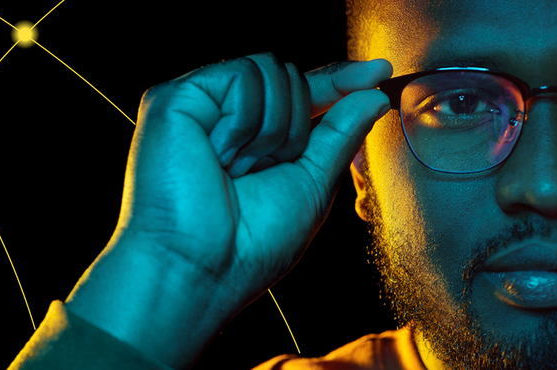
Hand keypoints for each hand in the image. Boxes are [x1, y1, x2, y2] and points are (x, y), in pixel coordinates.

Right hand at [118, 51, 390, 306]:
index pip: (303, 95)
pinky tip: (220, 155)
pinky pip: (240, 76)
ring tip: (237, 168)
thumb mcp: (313, 184)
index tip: (380, 72)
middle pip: (291, 77)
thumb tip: (373, 94)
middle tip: (264, 169)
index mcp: (257, 139)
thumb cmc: (252, 241)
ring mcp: (202, 105)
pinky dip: (246, 120)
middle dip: (298, 127)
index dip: (339, 82)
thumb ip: (341, 133)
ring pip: (270, 70)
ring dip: (272, 130)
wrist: (202, 267)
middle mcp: (228, 117)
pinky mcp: (176, 97)